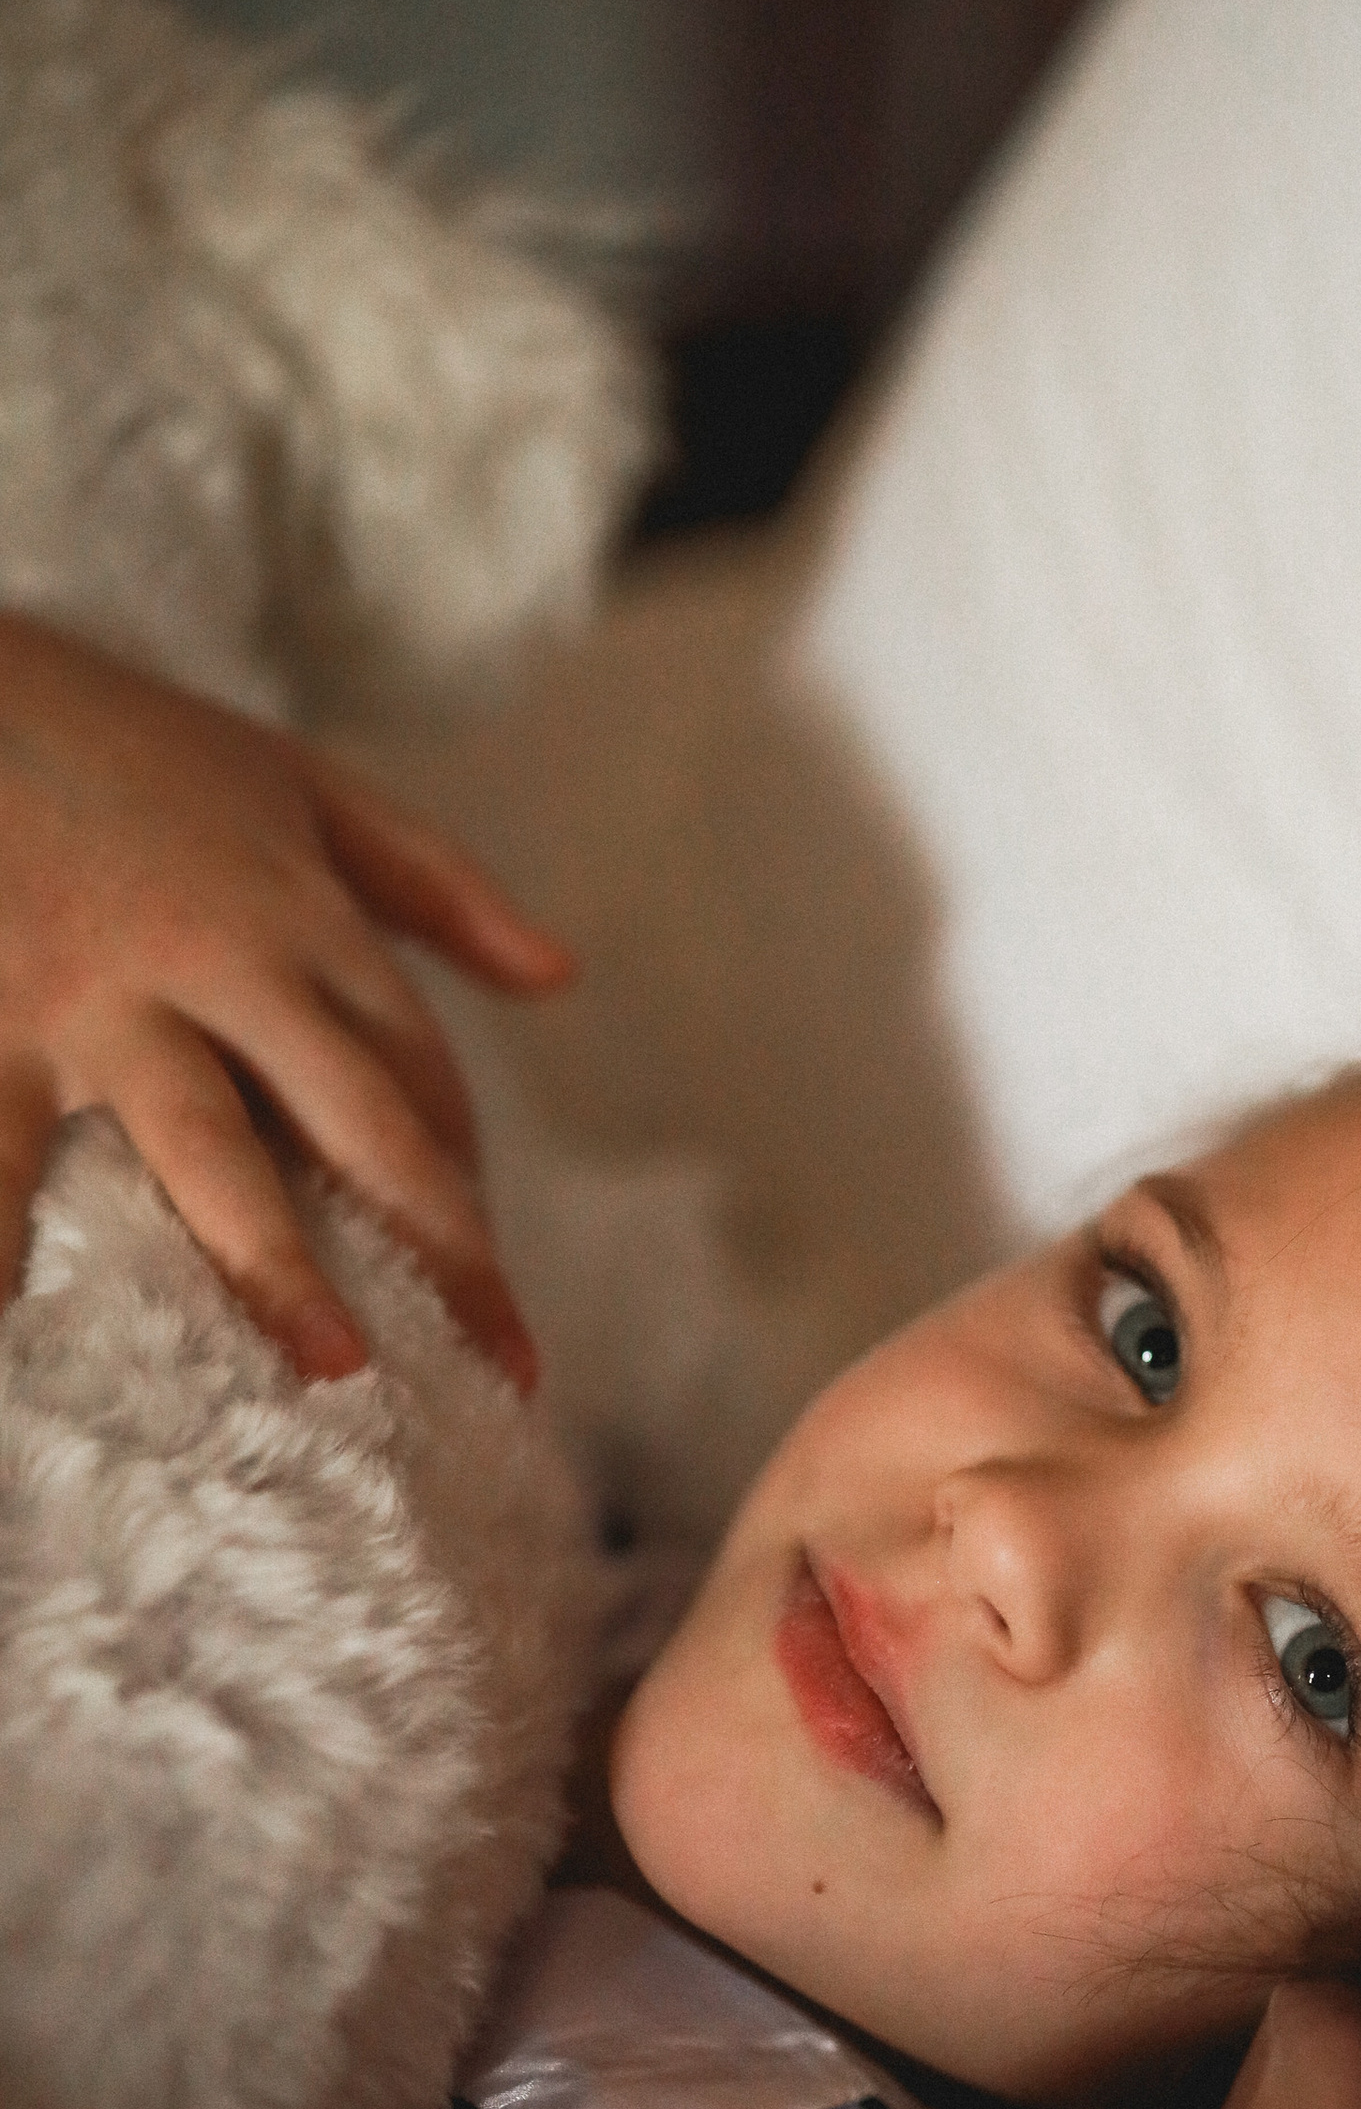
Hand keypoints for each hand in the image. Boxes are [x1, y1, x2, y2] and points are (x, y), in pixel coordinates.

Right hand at [0, 613, 573, 1384]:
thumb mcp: (297, 784)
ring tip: (333, 1365)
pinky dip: (7, 1233)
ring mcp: (101, 997)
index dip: (459, 1178)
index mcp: (305, 912)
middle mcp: (223, 961)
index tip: (488, 1283)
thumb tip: (558, 978)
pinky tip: (22, 1322)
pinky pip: (9, 1149)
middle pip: (359, 1119)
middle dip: (440, 1244)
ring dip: (276, 1264)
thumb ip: (432, 881)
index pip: (418, 1067)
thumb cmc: (126, 742)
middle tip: (504, 1365)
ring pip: (212, 1149)